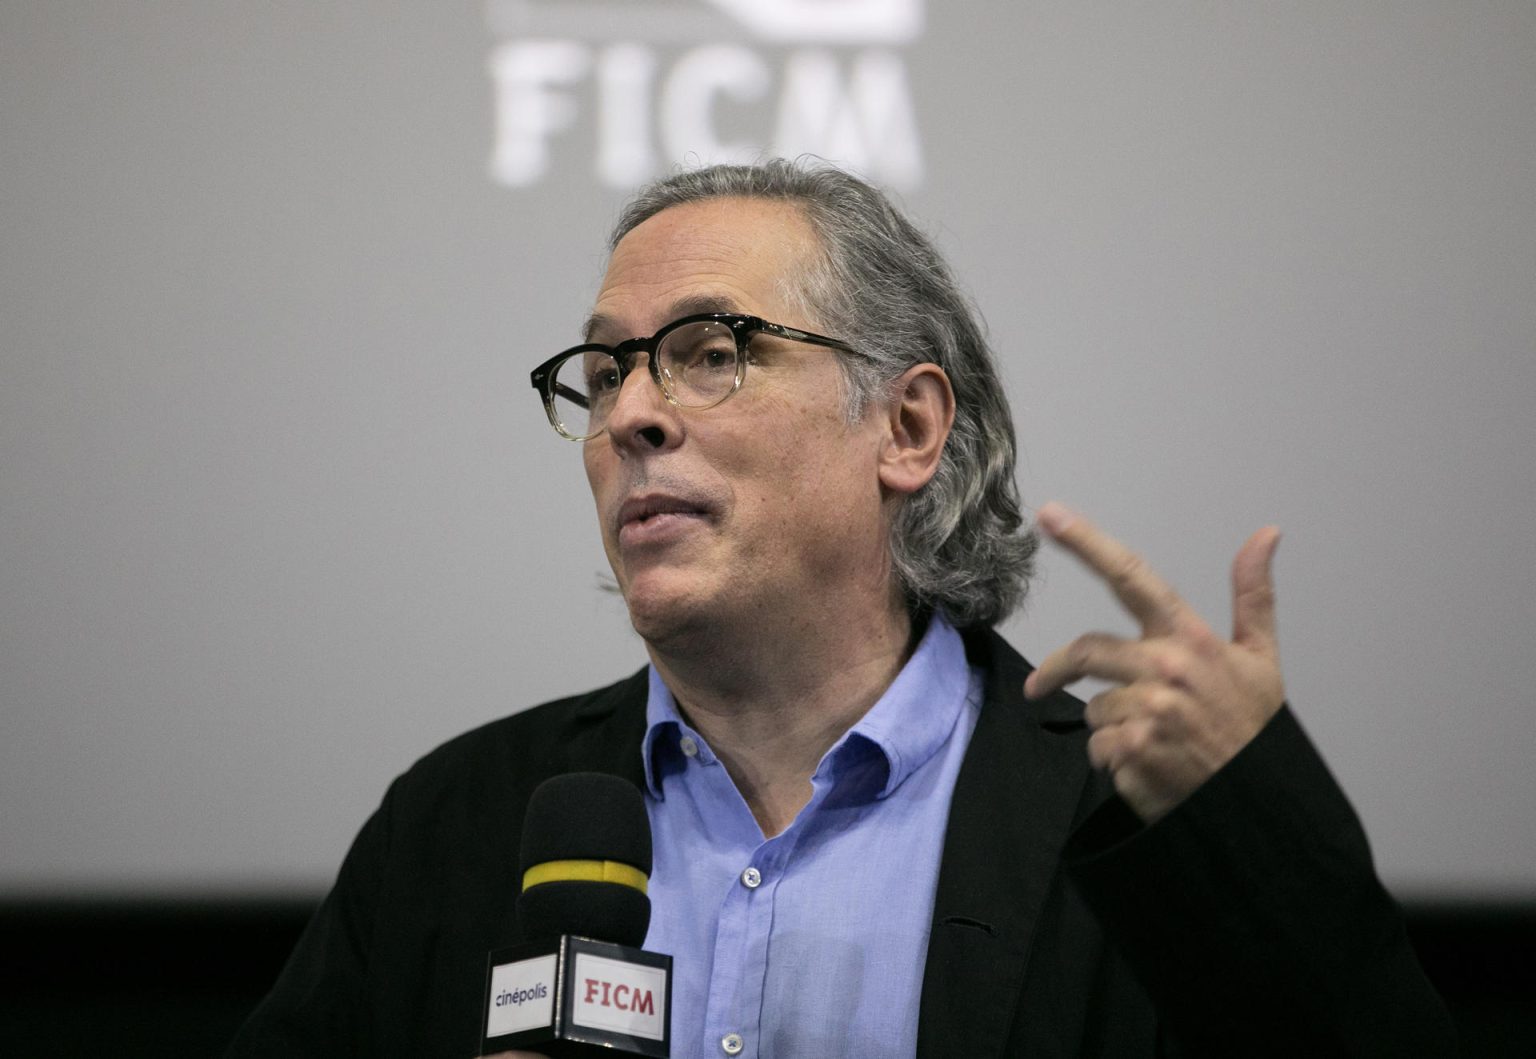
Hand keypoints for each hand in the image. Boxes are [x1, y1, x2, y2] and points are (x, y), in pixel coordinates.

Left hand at [1023, 502, 1285, 822]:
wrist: (1257, 800)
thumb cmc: (1253, 727)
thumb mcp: (1260, 658)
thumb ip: (1253, 594)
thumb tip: (1265, 534)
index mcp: (1191, 638)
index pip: (1133, 577)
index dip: (1088, 543)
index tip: (1050, 516)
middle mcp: (1166, 667)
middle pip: (1086, 650)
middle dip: (1057, 671)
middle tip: (1039, 687)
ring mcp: (1148, 709)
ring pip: (1094, 707)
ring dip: (1109, 723)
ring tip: (1150, 740)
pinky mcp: (1133, 749)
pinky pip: (1096, 746)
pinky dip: (1112, 758)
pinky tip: (1147, 764)